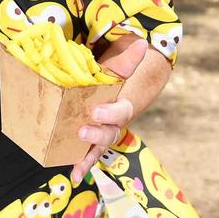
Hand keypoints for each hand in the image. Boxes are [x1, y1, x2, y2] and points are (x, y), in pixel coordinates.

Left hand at [70, 38, 147, 184]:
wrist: (109, 99)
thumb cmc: (110, 85)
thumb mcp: (116, 72)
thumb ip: (128, 61)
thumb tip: (144, 42)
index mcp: (120, 108)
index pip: (120, 112)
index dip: (110, 113)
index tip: (96, 111)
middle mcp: (112, 126)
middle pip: (109, 134)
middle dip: (96, 135)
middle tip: (81, 131)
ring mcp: (100, 138)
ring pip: (97, 150)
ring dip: (88, 158)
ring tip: (77, 166)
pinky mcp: (87, 146)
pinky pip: (85, 157)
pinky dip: (81, 167)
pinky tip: (74, 175)